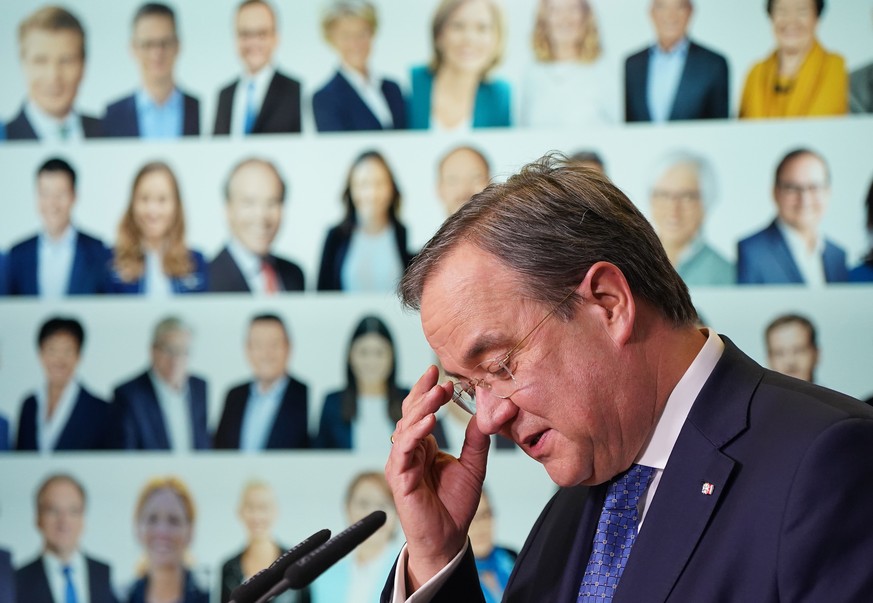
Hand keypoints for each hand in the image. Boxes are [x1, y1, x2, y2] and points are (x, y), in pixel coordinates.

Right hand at [385, 365, 490, 591]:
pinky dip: (415, 433)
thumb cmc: (454, 505)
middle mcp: (409, 451)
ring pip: (406, 427)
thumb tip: (487, 412)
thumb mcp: (473, 465)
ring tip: (437, 394)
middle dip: (423, 392)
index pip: (421, 411)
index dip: (428, 392)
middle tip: (438, 377)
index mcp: (423, 446)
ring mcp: (402, 463)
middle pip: (410, 413)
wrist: (449, 539)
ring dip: (421, 408)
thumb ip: (476, 439)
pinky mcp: (400, 478)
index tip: (442, 375)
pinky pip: (404, 450)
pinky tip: (428, 421)